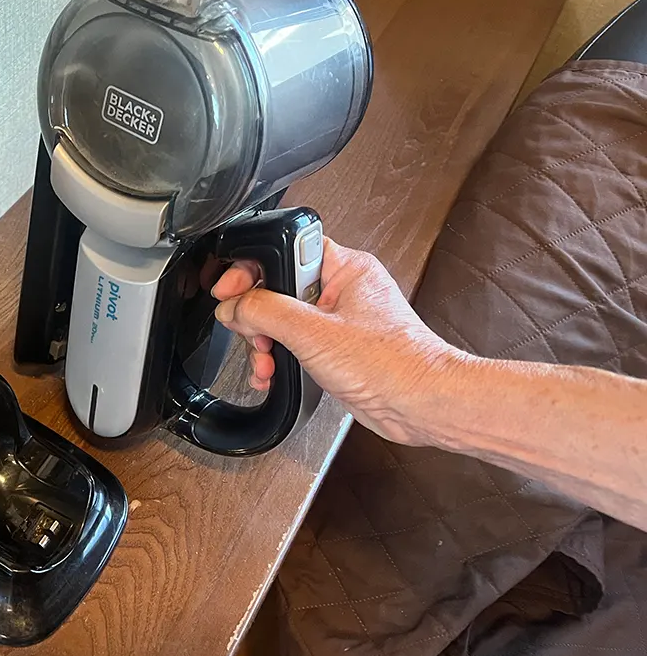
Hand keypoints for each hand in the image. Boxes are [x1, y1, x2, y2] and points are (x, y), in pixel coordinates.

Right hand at [210, 238, 462, 445]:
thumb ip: (265, 311)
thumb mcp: (313, 332)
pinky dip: (279, 358)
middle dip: (256, 315)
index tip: (232, 289)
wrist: (423, 407)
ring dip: (264, 343)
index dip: (254, 267)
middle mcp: (343, 289)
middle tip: (250, 332)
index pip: (286, 248)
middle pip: (278, 286)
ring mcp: (339, 320)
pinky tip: (272, 374)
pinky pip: (294, 343)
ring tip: (264, 362)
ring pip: (283, 319)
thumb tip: (233, 304)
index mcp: (346, 267)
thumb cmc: (392, 366)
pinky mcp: (337, 349)